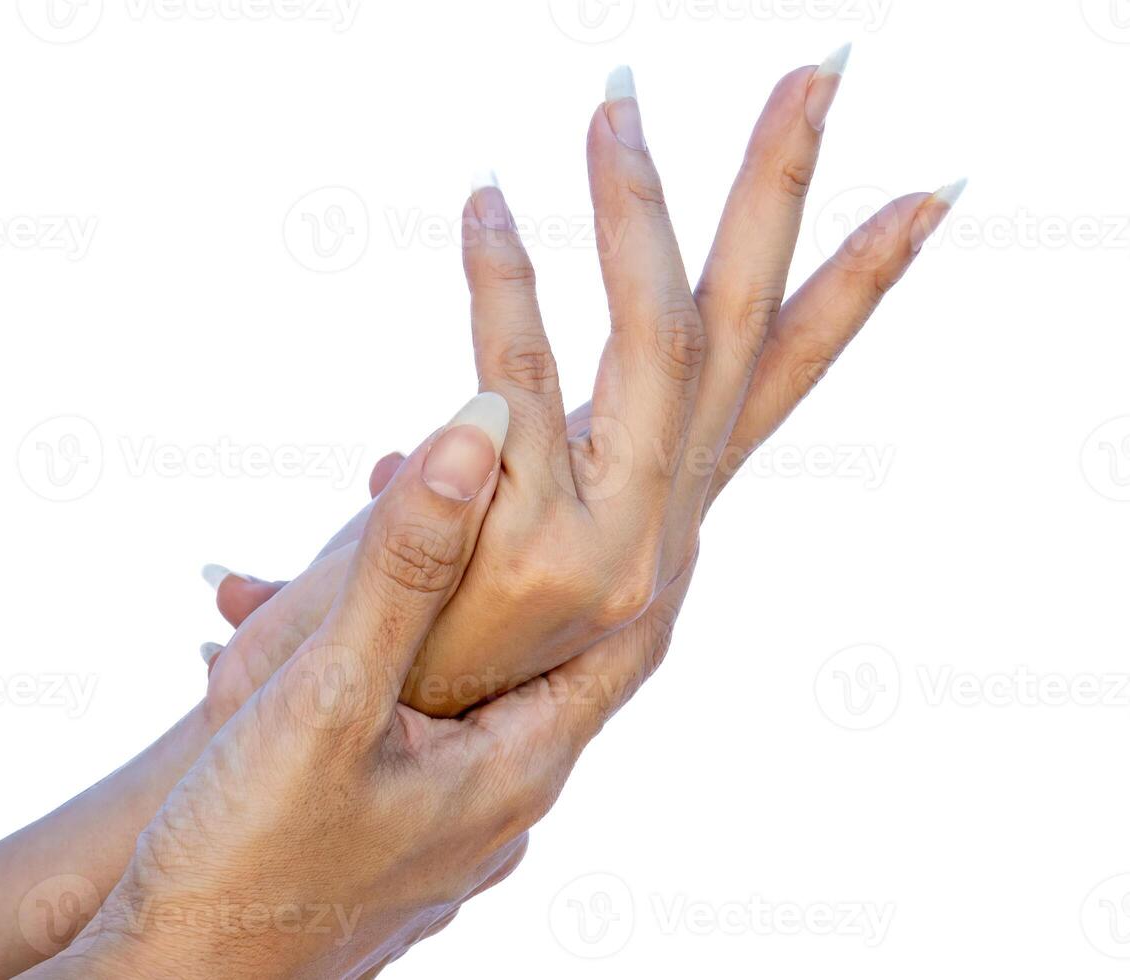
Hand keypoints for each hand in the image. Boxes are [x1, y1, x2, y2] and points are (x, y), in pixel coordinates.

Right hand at [33, 392, 692, 979]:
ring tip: (457, 542)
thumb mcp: (325, 698)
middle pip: (565, 663)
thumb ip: (404, 569)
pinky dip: (425, 668)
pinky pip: (435, 737)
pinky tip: (370, 647)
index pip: (636, 635)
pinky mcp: (389, 848)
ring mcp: (447, 836)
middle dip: (564, 567)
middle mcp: (502, 806)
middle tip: (567, 483)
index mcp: (517, 767)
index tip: (671, 463)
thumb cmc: (244, 859)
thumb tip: (483, 429)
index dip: (661, 541)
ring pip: (490, 699)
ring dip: (481, 616)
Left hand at [210, 53, 959, 717]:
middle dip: (784, 196)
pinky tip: (485, 200)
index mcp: (664, 507)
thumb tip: (420, 443)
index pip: (779, 378)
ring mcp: (613, 544)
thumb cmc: (413, 644)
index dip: (853, 287)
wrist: (359, 769)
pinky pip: (515, 378)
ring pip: (660, 339)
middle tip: (828, 67)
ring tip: (620, 96)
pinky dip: (502, 282)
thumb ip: (459, 493)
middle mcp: (662, 525)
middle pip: (748, 333)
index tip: (920, 196)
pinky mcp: (535, 550)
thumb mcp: (466, 554)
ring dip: (640, 207)